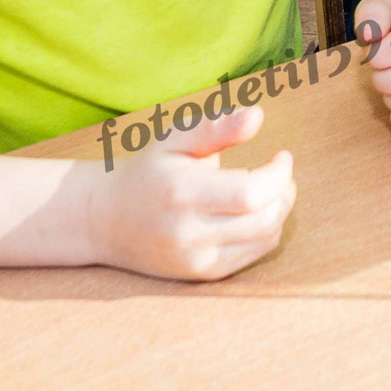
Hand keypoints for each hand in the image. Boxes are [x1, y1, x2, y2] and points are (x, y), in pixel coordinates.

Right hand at [84, 105, 295, 281]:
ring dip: (279, 211)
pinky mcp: (201, 275)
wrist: (105, 219)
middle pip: (264, 220)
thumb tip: (258, 115)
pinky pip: (251, 256)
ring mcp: (196, 259)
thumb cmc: (148, 171)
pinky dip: (265, 232)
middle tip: (280, 172)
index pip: (250, 194)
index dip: (278, 175)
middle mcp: (189, 233)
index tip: (282, 156)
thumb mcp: (176, 138)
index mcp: (183, 194)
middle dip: (285, 192)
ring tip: (270, 189)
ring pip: (264, 240)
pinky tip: (254, 213)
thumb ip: (218, 127)